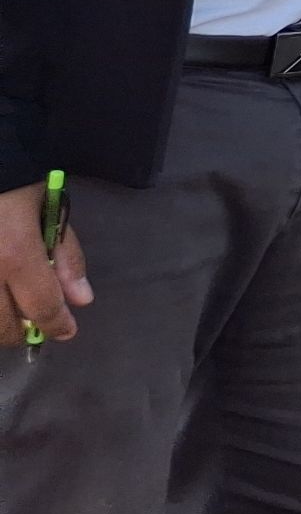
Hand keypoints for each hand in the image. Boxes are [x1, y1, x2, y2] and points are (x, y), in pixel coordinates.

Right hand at [1, 181, 88, 344]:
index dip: (56, 324)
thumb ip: (67, 257)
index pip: (41, 306)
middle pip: (1, 325)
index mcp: (14, 254)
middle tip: (33, 326)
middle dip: (21, 332)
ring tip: (11, 312)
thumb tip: (80, 300)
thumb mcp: (52, 212)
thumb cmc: (18, 182)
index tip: (66, 331)